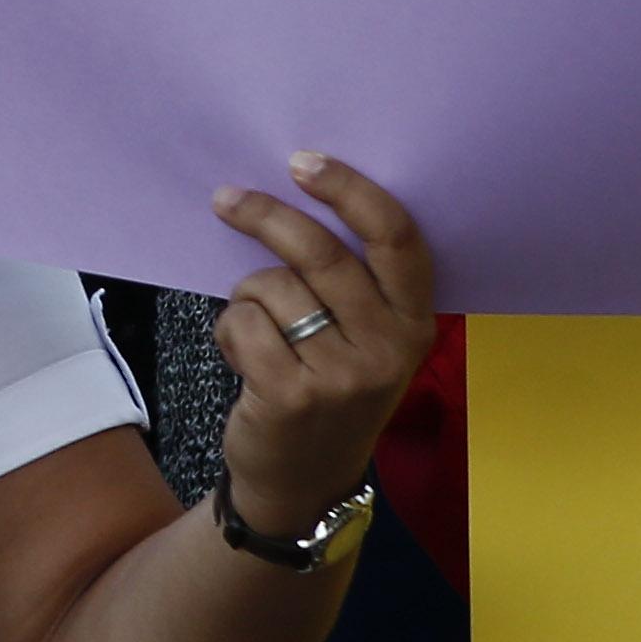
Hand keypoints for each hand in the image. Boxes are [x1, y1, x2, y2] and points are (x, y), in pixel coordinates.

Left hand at [208, 150, 437, 542]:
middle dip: (265, 217)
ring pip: (271, 288)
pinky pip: (242, 324)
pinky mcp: (295, 396)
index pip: (398, 240)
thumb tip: (285, 195)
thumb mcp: (359, 339)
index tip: (304, 161)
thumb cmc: (323, 386)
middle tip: (226, 199)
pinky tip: (245, 361)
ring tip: (260, 335)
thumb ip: (345, 282)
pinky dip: (229, 331)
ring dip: (247, 299)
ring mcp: (345, 376)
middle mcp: (391, 348)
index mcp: (414, 322)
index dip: (351, 192)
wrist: (302, 480)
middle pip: (322, 254)